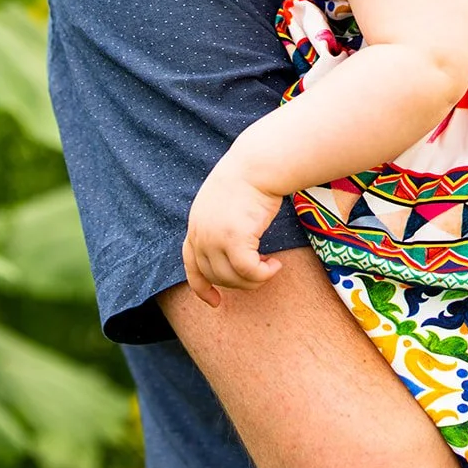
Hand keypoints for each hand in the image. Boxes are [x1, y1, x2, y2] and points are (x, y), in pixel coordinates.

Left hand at [182, 166, 283, 306]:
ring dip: (254, 279)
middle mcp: (200, 233)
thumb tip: (235, 243)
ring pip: (231, 277)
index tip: (215, 302)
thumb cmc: (249, 177)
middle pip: (214, 275)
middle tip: (261, 272)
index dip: (201, 287)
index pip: (191, 264)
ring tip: (271, 267)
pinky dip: (263, 274)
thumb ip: (220, 222)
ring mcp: (215, 238)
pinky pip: (248, 271)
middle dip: (238, 282)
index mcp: (196, 224)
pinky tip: (276, 265)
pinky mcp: (234, 239)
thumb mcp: (224, 200)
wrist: (258, 164)